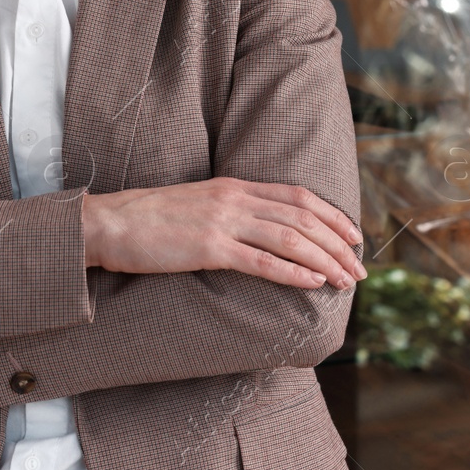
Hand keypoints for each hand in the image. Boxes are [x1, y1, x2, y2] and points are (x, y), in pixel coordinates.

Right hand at [81, 176, 365, 290]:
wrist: (109, 223)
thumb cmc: (148, 220)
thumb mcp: (198, 204)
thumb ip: (230, 211)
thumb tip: (260, 232)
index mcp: (234, 186)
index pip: (297, 196)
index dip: (332, 215)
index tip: (354, 235)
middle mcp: (234, 198)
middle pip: (302, 218)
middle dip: (338, 243)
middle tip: (360, 267)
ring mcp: (222, 221)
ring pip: (290, 239)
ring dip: (325, 260)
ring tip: (346, 280)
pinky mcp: (208, 248)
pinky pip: (260, 262)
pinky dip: (292, 272)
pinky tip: (313, 283)